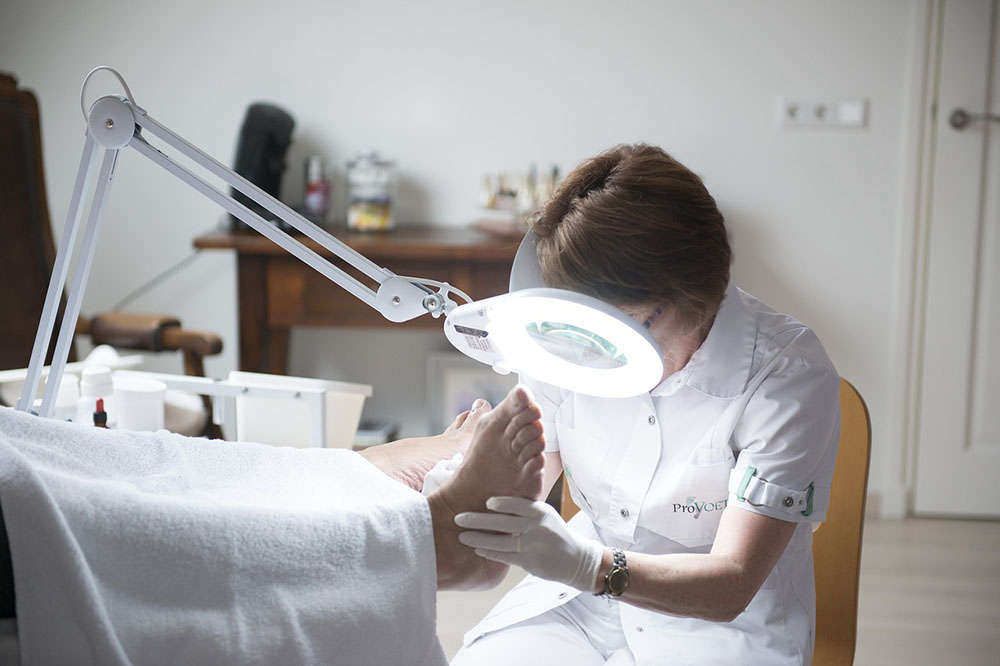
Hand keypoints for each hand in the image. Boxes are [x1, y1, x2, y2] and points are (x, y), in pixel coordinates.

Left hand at [455, 496, 603, 592]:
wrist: (577, 559)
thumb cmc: (556, 535)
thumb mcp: (545, 516)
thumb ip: (525, 511)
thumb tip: (495, 506)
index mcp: (540, 511)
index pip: (516, 504)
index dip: (499, 503)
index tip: (485, 503)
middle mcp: (537, 526)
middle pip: (502, 522)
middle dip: (477, 520)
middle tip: (458, 518)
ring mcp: (533, 545)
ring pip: (500, 541)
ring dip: (478, 538)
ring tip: (462, 536)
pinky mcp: (530, 561)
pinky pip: (506, 556)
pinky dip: (490, 552)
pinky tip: (478, 549)